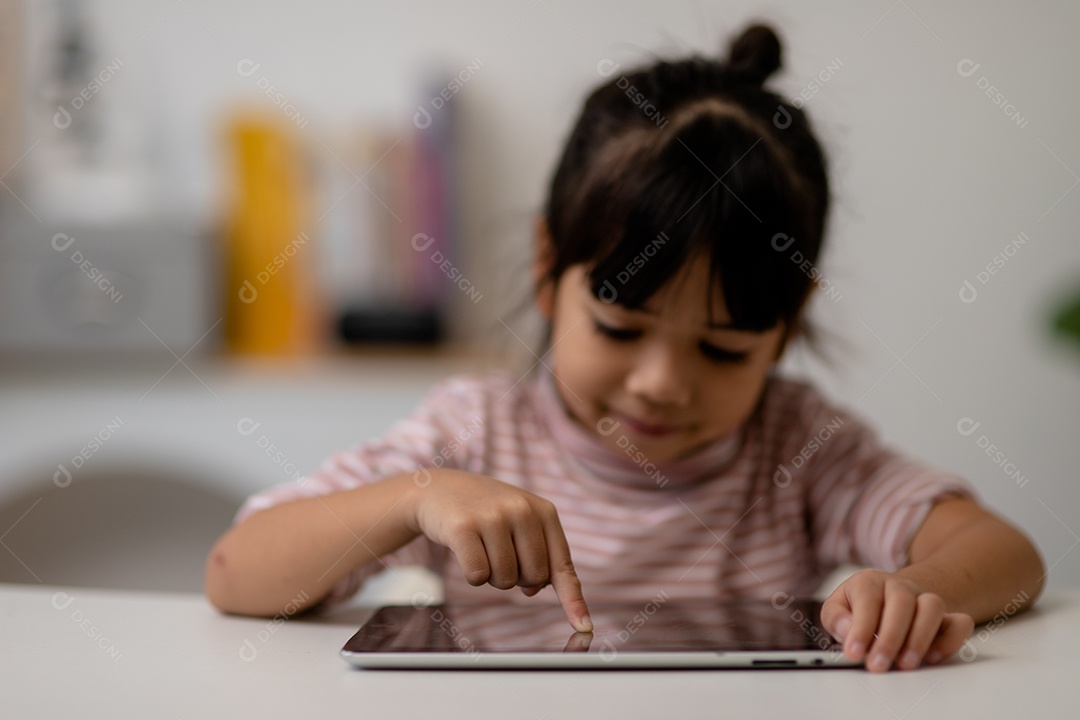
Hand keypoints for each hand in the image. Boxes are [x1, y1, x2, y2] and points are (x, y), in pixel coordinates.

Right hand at [407, 470, 591, 632]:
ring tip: (482, 548)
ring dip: (492, 576)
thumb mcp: (520, 523)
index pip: (562, 566)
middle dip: (516, 577)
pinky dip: (472, 574)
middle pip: (533, 579)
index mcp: (544, 511)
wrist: (440, 489)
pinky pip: (478, 576)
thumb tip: (536, 591)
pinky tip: (465, 551)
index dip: (572, 600)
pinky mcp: (463, 527)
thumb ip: (537, 555)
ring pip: (505, 581)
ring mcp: (493, 516)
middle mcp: (522, 510)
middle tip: (500, 553)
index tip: (584, 626)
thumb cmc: (486, 512)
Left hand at [821, 569, 973, 671]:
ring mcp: (924, 599)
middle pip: (901, 602)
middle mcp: (899, 586)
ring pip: (933, 606)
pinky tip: (932, 658)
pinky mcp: (945, 618)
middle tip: (878, 665)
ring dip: (920, 637)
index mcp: (869, 581)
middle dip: (890, 638)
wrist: (885, 600)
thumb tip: (847, 630)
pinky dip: (950, 640)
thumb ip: (836, 618)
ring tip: (905, 664)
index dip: (860, 627)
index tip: (854, 653)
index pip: (868, 599)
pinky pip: (960, 622)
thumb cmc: (857, 608)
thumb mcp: (836, 609)